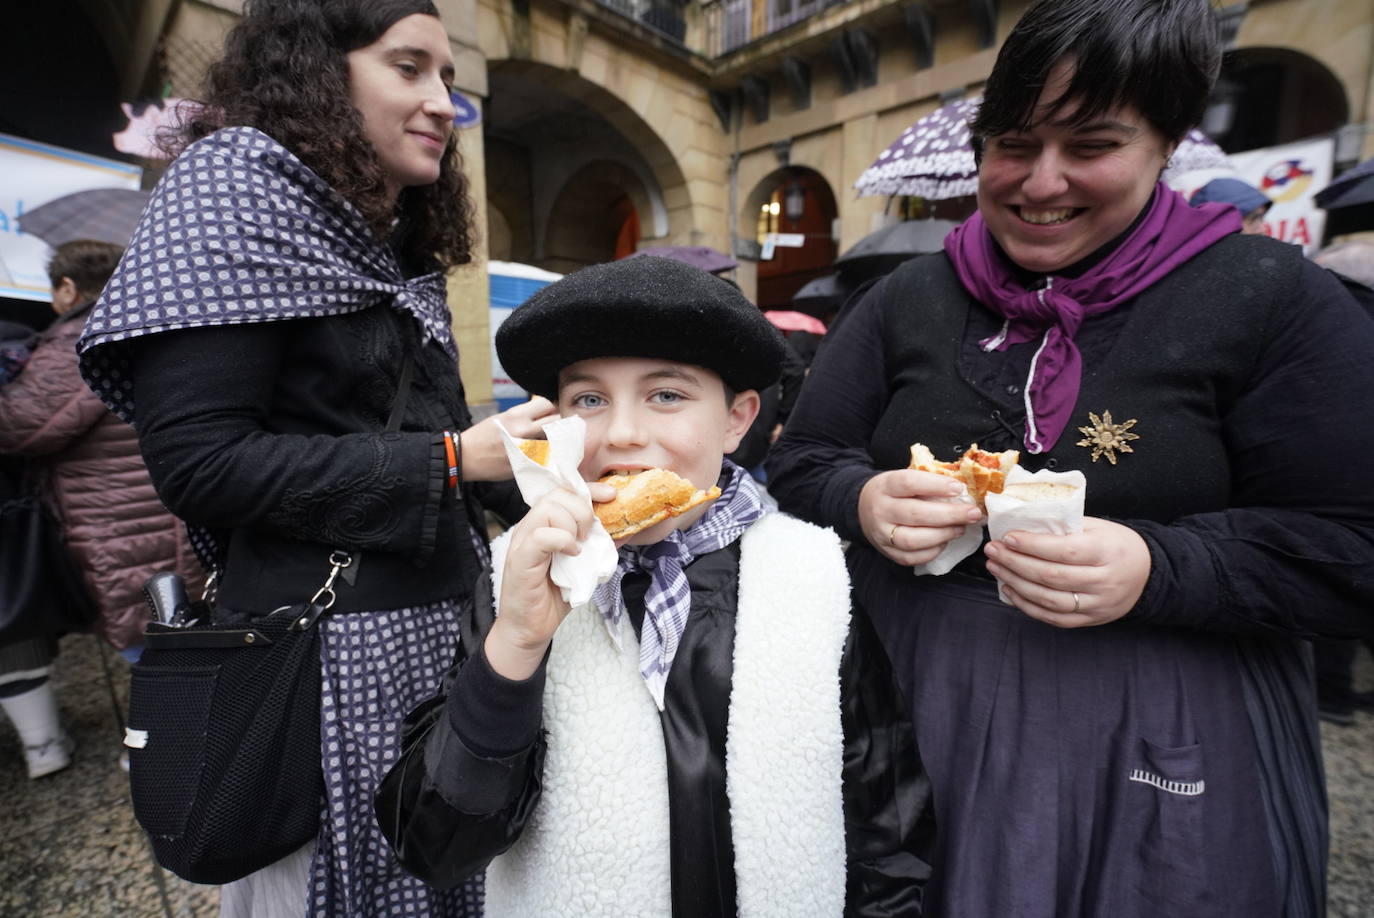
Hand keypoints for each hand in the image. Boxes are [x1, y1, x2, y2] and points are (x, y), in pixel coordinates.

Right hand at [459, 397, 558, 481]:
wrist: (465, 457)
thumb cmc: (483, 436)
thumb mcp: (502, 418)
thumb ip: (524, 416)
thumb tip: (546, 414)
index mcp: (516, 415)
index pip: (548, 404)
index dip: (553, 408)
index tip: (552, 413)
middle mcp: (523, 430)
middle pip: (556, 421)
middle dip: (559, 423)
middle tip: (556, 428)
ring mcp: (526, 449)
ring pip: (554, 440)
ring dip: (555, 440)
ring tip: (550, 442)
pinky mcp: (526, 464)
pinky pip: (545, 458)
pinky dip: (547, 455)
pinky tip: (542, 456)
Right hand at [485, 487, 596, 679]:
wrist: (531, 629)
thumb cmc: (554, 596)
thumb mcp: (583, 565)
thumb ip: (597, 544)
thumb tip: (624, 528)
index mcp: (543, 525)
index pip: (564, 491)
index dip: (590, 489)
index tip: (612, 495)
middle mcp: (530, 527)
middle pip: (557, 495)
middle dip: (582, 509)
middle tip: (588, 535)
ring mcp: (522, 542)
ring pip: (548, 509)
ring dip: (572, 525)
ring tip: (579, 547)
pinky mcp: (520, 559)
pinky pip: (541, 536)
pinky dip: (562, 541)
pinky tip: (572, 555)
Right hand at [858, 469, 983, 566]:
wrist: (863, 508)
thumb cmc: (893, 492)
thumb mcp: (903, 478)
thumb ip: (928, 483)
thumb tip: (962, 492)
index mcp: (885, 486)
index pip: (909, 483)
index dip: (935, 486)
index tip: (959, 488)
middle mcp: (880, 510)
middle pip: (914, 514)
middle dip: (949, 514)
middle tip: (972, 513)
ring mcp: (881, 534)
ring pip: (913, 539)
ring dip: (942, 535)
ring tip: (960, 528)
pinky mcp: (887, 552)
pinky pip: (911, 557)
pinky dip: (932, 551)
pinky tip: (944, 541)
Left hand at [982, 518, 1150, 627]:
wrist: (1147, 573)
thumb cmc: (1115, 543)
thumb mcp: (1097, 527)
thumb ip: (1064, 526)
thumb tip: (1022, 522)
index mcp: (1107, 551)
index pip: (1064, 551)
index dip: (1032, 545)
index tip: (1007, 537)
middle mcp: (1104, 581)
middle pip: (1052, 576)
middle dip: (1015, 563)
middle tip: (993, 551)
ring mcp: (1098, 604)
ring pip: (1049, 600)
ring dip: (1016, 584)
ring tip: (996, 568)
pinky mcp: (1091, 620)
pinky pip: (1054, 618)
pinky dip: (1028, 606)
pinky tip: (1010, 590)